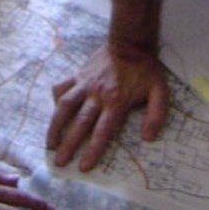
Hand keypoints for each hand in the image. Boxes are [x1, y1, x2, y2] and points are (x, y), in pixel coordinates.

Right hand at [46, 43, 168, 170]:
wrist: (130, 42)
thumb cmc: (145, 70)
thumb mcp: (159, 92)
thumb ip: (156, 115)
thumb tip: (148, 138)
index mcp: (116, 101)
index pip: (101, 131)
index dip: (92, 150)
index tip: (83, 167)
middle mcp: (97, 94)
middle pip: (79, 123)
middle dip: (68, 144)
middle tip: (59, 162)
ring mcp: (85, 83)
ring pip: (65, 105)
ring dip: (55, 125)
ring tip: (49, 143)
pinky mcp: (78, 74)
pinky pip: (62, 86)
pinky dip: (56, 98)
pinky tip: (55, 109)